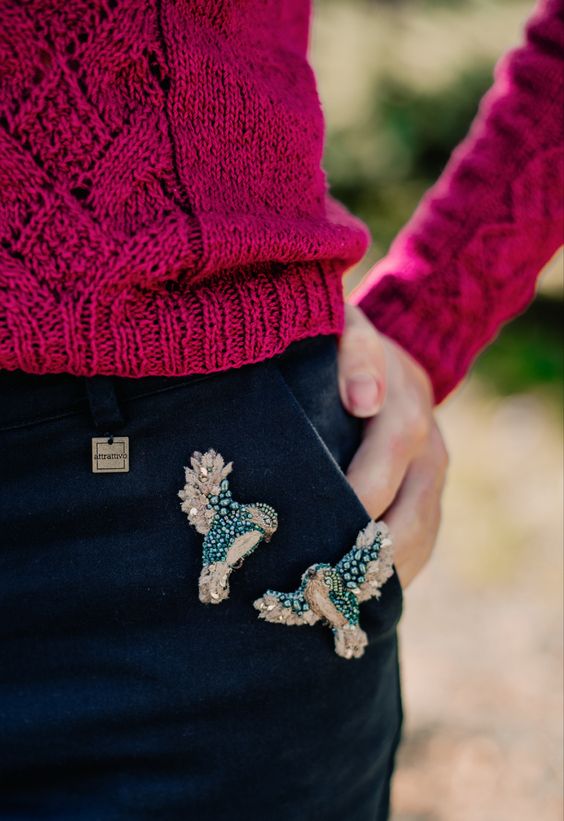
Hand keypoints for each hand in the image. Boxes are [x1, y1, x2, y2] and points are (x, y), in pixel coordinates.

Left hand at [337, 302, 449, 589]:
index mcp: (405, 413)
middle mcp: (429, 453)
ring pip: (419, 543)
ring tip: (336, 609)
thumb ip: (354, 353)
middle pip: (408, 522)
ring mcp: (434, 480)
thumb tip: (362, 399)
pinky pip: (421, 545)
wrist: (396, 356)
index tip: (311, 536)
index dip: (351, 504)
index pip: (382, 469)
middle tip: (318, 592)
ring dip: (381, 578)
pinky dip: (393, 575)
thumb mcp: (348, 330)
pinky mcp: (429, 498)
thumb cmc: (349, 346)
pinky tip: (358, 598)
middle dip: (365, 559)